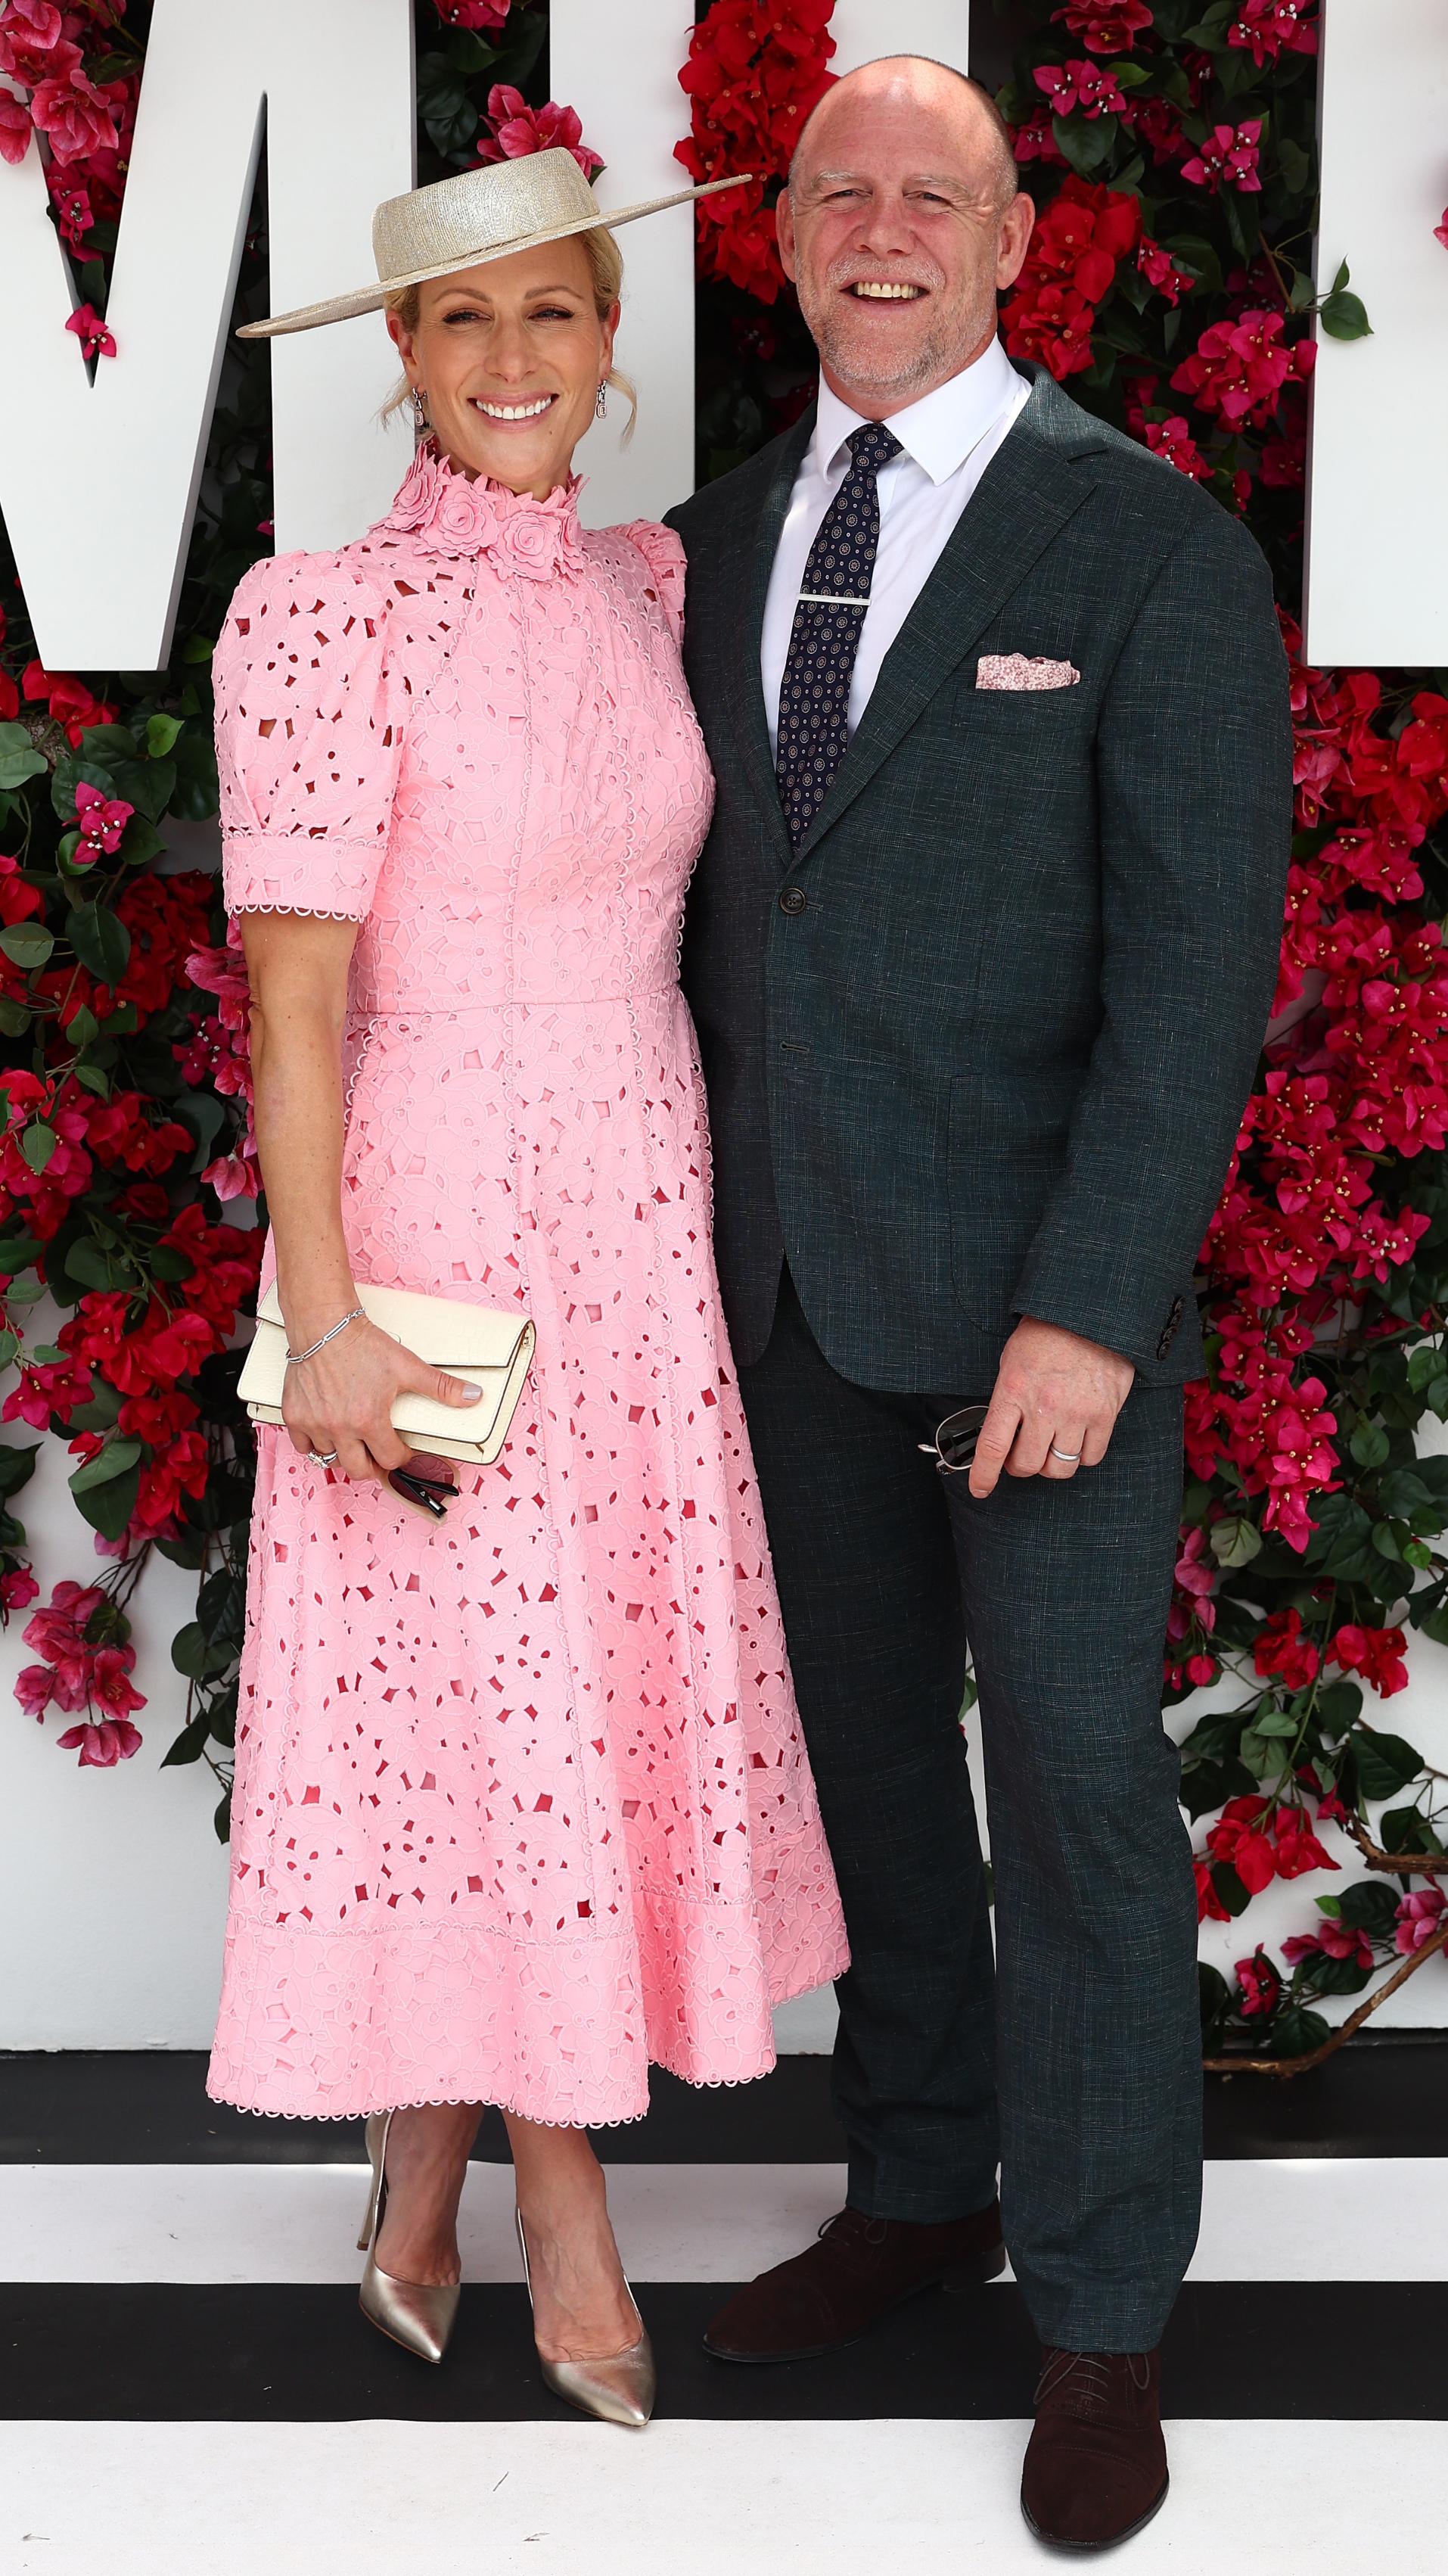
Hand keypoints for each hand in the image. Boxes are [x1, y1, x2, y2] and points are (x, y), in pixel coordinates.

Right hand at [281, 1312, 481, 1483]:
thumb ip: (441, 1387)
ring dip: (344, 1454)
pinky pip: (303, 1446)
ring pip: (329, 1459)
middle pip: (359, 1470)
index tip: (402, 1449)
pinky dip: (314, 1444)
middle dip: (373, 1467)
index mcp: (369, 1421)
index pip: (390, 1459)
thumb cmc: (362, 1344)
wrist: (324, 1325)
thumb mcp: (407, 1366)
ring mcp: (315, 1424)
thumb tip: (473, 1397)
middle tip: (378, 1456)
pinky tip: (326, 1434)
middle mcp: (340, 1428)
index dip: (401, 1456)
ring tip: (355, 1442)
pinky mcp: (294, 1415)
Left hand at [968, 1315, 1133, 1498]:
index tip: (980, 1488)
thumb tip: (1002, 1437)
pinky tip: (1076, 1439)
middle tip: (1022, 1455)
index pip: (992, 1446)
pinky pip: (1090, 1457)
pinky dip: (1081, 1456)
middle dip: (1020, 1467)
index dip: (984, 1475)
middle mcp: (1043, 1406)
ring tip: (1050, 1446)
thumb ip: (1006, 1400)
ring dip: (1051, 1464)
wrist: (1090, 1313)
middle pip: (1027, 1466)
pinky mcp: (1104, 1415)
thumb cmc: (1046, 1334)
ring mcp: (1076, 1413)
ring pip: (1060, 1468)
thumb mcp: (1011, 1361)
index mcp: (1013, 1390)